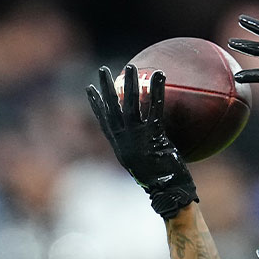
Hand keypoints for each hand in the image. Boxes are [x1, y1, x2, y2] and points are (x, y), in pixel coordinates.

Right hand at [86, 65, 197, 218]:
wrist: (169, 193)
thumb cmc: (164, 182)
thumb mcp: (149, 165)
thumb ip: (146, 149)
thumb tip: (155, 141)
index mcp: (120, 147)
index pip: (104, 122)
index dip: (96, 105)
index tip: (89, 89)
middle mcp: (124, 140)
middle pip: (112, 108)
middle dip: (106, 87)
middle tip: (102, 70)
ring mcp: (137, 137)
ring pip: (130, 104)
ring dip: (130, 83)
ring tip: (130, 66)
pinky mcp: (153, 135)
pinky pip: (155, 108)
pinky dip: (157, 90)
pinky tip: (159, 75)